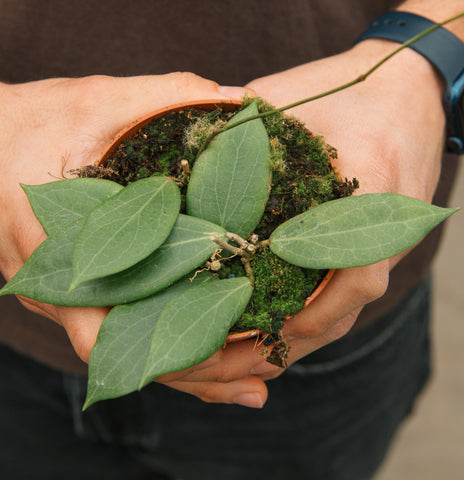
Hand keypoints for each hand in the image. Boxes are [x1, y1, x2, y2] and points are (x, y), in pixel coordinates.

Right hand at [0, 72, 268, 404]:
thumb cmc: (32, 122)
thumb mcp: (94, 102)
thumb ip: (162, 96)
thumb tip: (238, 100)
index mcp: (52, 252)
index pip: (101, 332)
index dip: (165, 351)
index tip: (231, 346)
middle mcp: (60, 291)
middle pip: (129, 357)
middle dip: (199, 372)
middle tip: (265, 370)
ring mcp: (70, 298)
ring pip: (133, 355)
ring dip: (193, 372)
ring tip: (257, 379)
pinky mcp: (84, 292)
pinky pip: (130, 333)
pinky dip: (173, 348)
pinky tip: (220, 357)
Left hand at [160, 39, 446, 406]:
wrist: (408, 87)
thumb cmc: (354, 87)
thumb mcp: (295, 99)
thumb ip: (242, 127)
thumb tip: (181, 151)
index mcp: (370, 203)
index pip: (349, 282)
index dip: (297, 320)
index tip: (238, 339)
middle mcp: (379, 239)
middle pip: (332, 319)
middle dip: (271, 351)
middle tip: (212, 368)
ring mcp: (374, 249)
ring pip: (332, 318)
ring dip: (281, 344)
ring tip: (227, 362)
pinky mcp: (365, 250)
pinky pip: (332, 298)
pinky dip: (296, 321)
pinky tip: (258, 330)